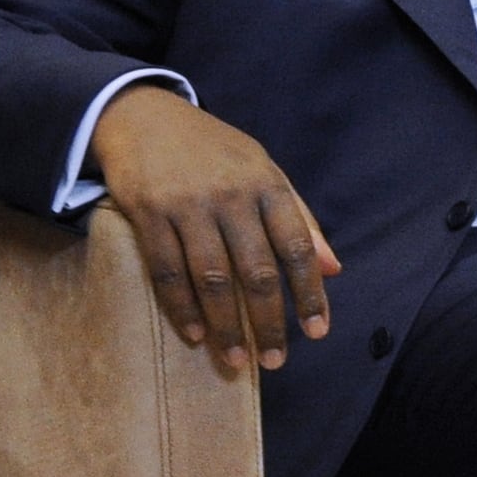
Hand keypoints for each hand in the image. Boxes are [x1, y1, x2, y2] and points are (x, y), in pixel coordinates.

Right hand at [88, 86, 338, 369]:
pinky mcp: (148, 212)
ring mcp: (187, 204)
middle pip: (256, 271)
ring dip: (225, 325)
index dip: (309, 292)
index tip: (317, 332)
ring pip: (211, 277)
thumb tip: (334, 270)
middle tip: (276, 361)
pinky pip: (166, 270)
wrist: (143, 115)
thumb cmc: (214, 152)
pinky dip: (181, 308)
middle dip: (269, 322)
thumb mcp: (264, 172)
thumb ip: (300, 220)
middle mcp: (231, 195)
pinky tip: (194, 334)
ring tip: (235, 360)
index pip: (297, 246)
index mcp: (268, 185)